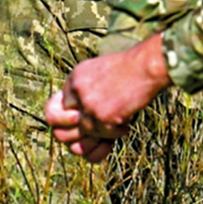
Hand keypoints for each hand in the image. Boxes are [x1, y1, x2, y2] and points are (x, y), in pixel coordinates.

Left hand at [45, 33, 171, 162]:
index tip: (84, 119)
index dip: (70, 120)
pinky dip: (117, 134)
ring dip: (102, 134)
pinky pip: (105, 137)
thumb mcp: (96, 73)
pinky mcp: (104, 117)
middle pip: (60, 131)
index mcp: (73, 78)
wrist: (147, 66)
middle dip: (77, 137)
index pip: (54, 111)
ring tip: (117, 123)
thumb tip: (75, 128)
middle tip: (95, 133)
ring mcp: (89, 105)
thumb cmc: (128, 70)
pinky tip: (126, 123)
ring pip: (86, 135)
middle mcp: (77, 91)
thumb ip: (81, 94)